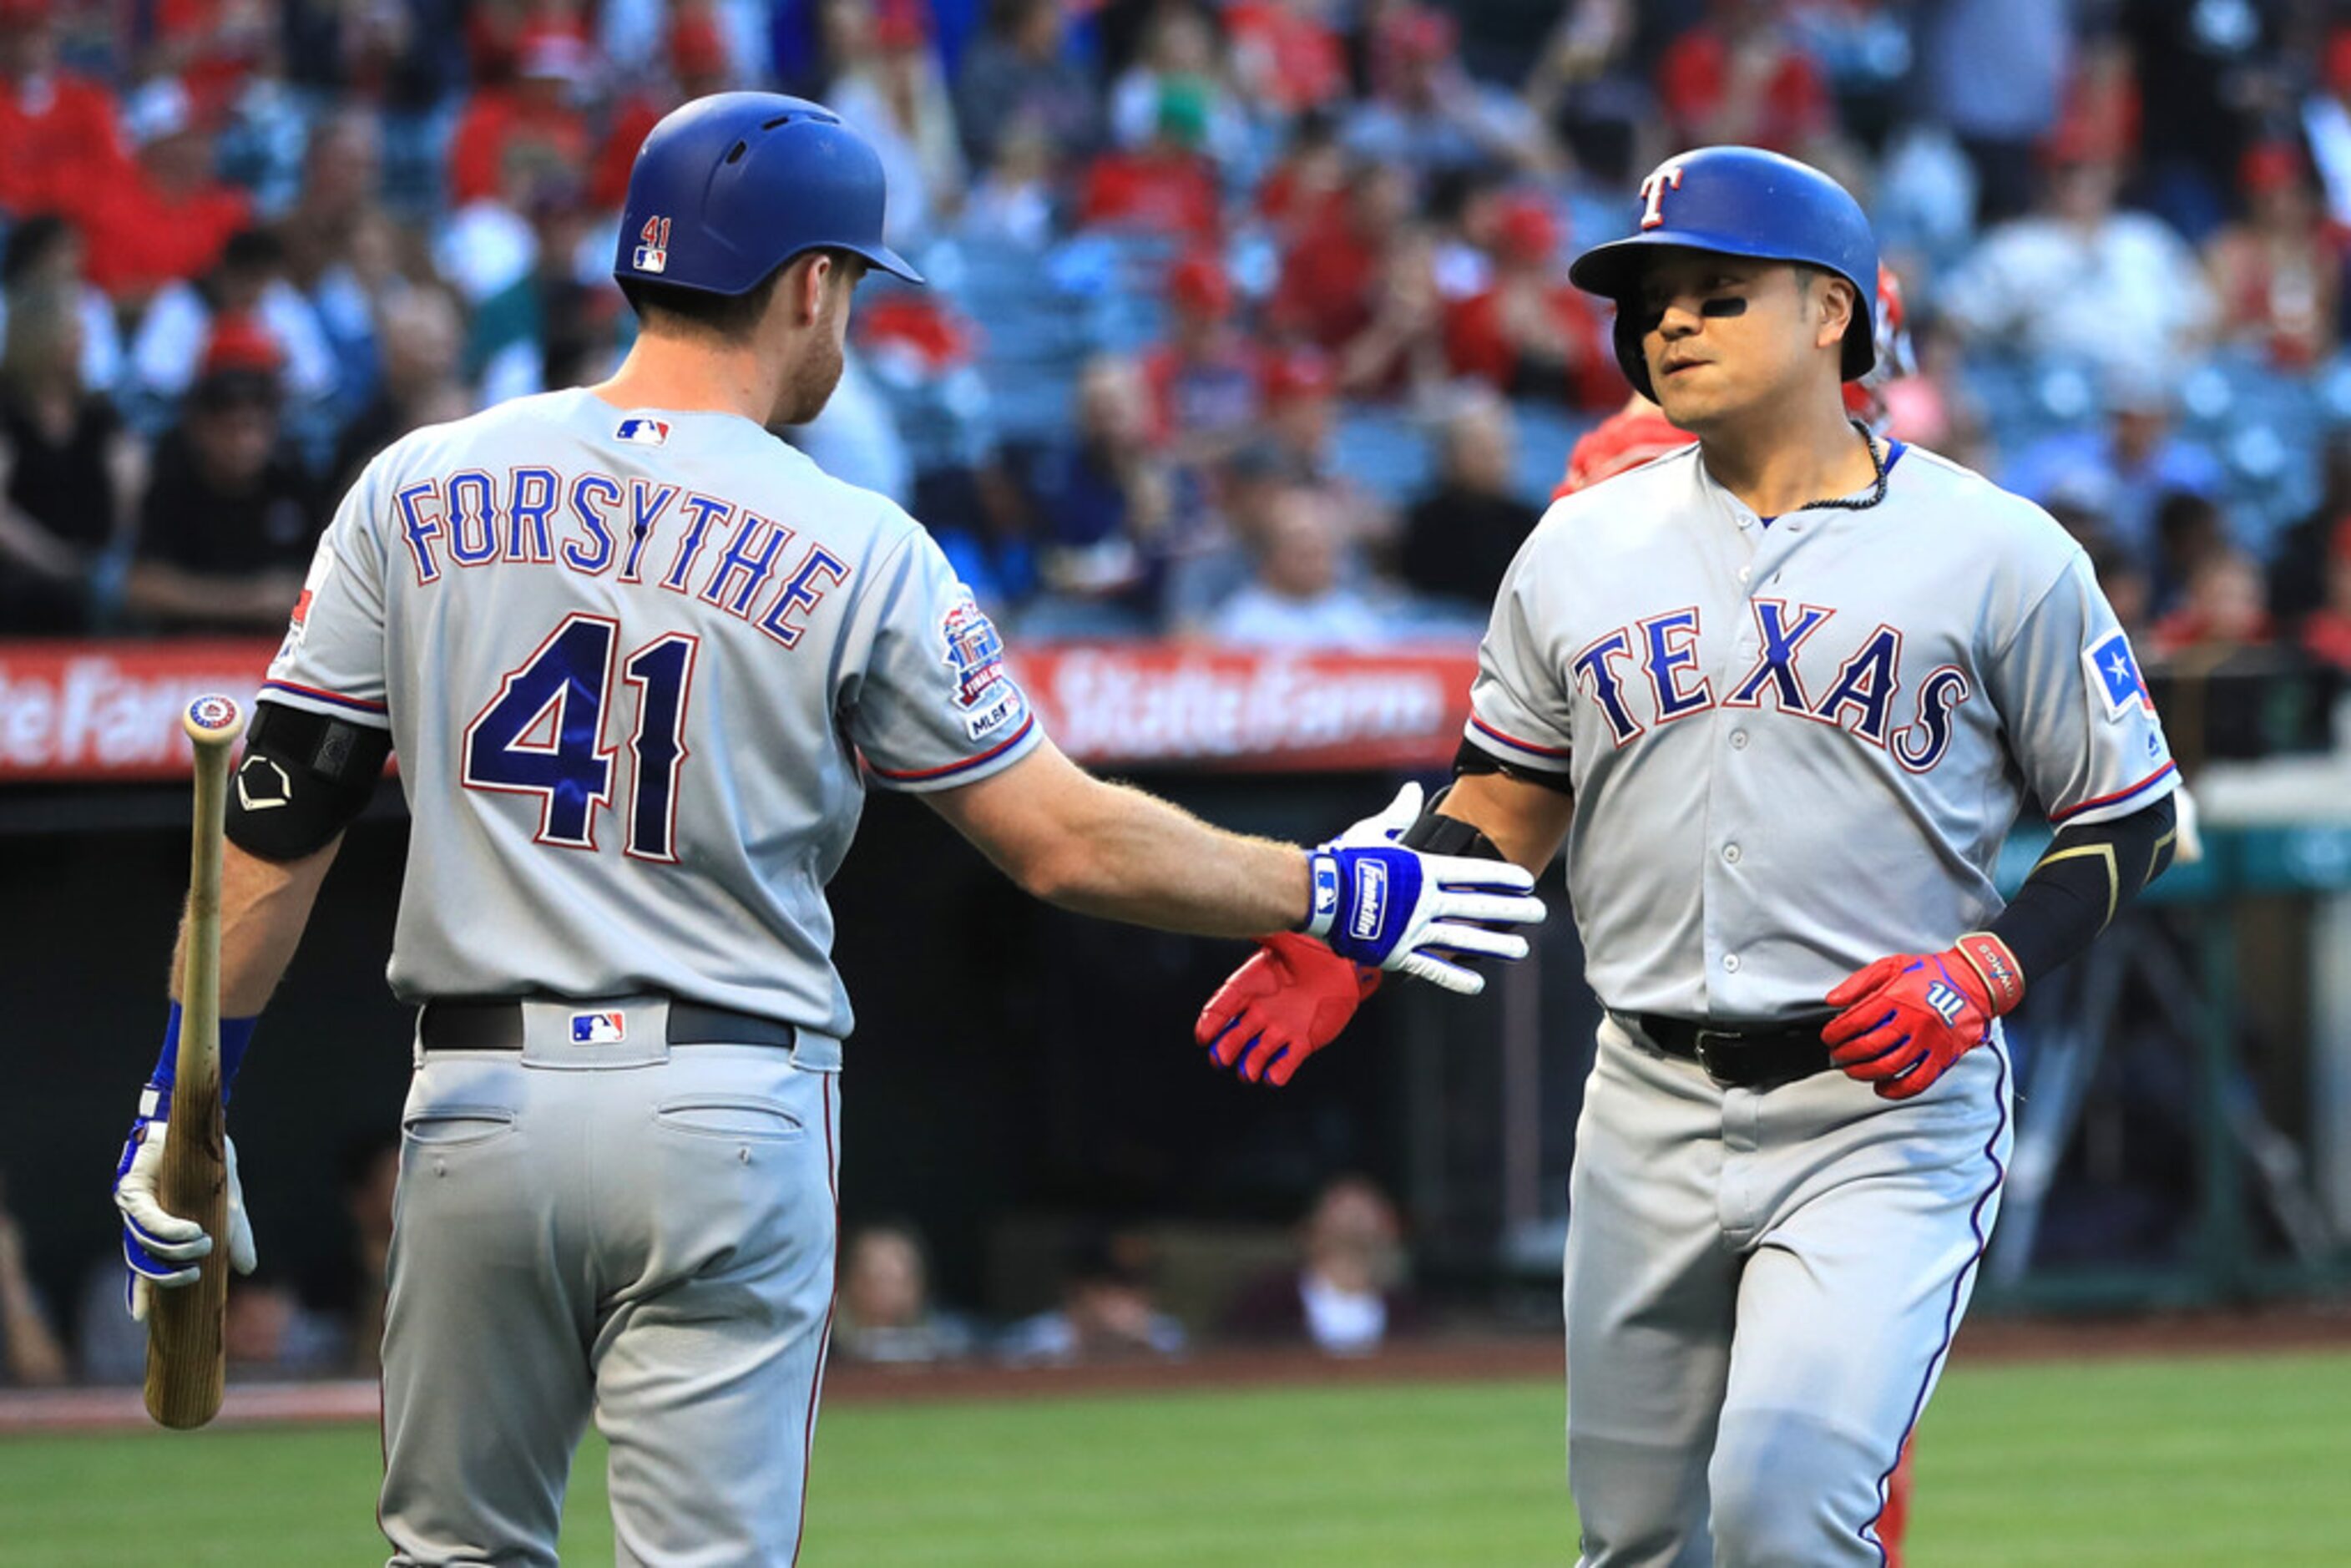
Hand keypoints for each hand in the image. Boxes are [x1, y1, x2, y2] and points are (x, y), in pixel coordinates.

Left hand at [113, 1115, 255, 1320]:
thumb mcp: (229, 1200)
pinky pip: (146, 1220)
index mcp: (157, 1225)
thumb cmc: (207, 1157)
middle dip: (165, 1278)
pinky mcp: (132, 1189)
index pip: (145, 1265)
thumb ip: (236, 1232)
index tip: (142, 1321)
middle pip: (141, 1261)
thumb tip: (248, 1269)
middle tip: (194, 1278)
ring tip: (204, 1246)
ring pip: (144, 1244)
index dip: (142, 1293)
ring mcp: (131, 1205)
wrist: (197, 1118)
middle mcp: (138, 1219)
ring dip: (175, 1251)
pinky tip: (192, 1233)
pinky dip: (170, 1231)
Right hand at [1197, 933, 1381, 1085]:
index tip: (1202, 1035)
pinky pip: (1287, 1061)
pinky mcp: (1302, 1042)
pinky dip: (1279, 1071)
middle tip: (1220, 1058)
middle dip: (1227, 1047)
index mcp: (1252, 985)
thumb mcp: (1288, 938)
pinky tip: (1272, 1078)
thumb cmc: (1312, 949)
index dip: (1212, 1020)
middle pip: (1237, 1033)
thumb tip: (1247, 913)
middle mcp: (1261, 1010)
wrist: (1343, 966)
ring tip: (1246, 1073)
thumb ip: (1266, 932)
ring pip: (1260, 1051)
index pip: (1224, 1004)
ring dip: (1251, 1063)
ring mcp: (1281, 1028)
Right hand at [1302, 784, 1545, 995]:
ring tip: (1521, 949)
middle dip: (1511, 910)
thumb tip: (1411, 791)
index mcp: (1422, 870)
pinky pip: (1431, 967)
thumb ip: (1398, 816)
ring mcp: (1413, 928)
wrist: (1318, 894)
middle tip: (1539, 914)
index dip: (1502, 877)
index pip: (1472, 872)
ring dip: (1494, 944)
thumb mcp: (1373, 832)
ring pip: (1462, 939)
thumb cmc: (1344, 860)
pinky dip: (1455, 977)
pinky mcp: (1397, 953)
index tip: (1528, 881)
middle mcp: (1425, 900)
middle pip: (1476, 905)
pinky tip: (1478, 984)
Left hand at [1821, 934, 2022, 1100]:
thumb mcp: (1892, 965)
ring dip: (1864, 1073)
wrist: (1974, 983)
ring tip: (1853, 1070)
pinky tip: (1881, 1087)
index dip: (1835, 1033)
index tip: (1829, 1037)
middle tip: (1838, 1055)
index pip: (1855, 1021)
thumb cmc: (1931, 974)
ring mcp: (1928, 1041)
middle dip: (1846, 1055)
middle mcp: (1912, 1020)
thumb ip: (1859, 982)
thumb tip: (1833, 1000)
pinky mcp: (1943, 1057)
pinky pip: (1917, 1082)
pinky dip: (1895, 1090)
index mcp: (1897, 996)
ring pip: (1889, 1066)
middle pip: (1869, 1046)